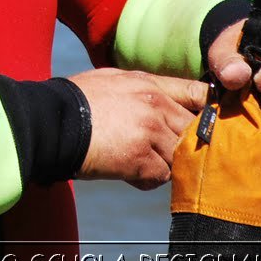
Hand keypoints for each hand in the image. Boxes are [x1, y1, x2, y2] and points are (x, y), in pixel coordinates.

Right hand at [68, 68, 208, 189]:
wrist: (52, 122)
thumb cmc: (77, 101)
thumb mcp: (113, 80)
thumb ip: (142, 88)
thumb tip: (162, 99)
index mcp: (149, 85)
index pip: (198, 93)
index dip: (208, 109)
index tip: (207, 122)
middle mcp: (155, 106)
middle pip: (193, 130)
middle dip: (181, 143)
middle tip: (160, 150)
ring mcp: (149, 132)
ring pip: (178, 156)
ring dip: (162, 163)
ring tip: (136, 160)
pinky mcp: (140, 159)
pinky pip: (161, 176)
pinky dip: (146, 179)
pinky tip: (126, 172)